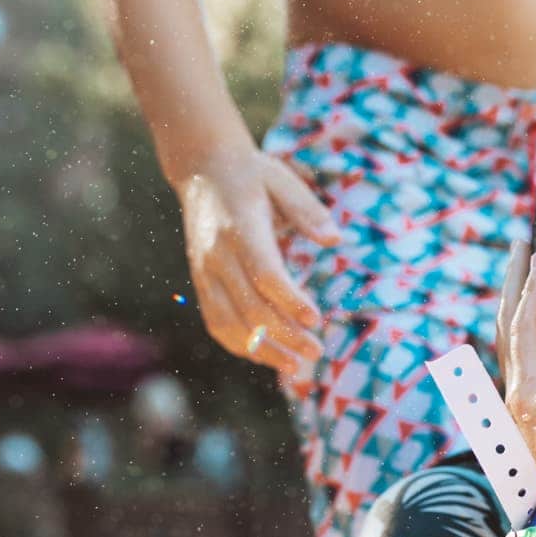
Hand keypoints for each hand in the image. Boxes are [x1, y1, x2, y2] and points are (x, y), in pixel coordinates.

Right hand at [175, 147, 338, 370]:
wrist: (201, 169)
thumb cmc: (252, 175)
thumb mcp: (282, 179)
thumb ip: (308, 210)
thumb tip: (335, 240)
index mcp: (240, 227)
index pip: (265, 273)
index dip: (290, 301)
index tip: (316, 321)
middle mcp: (217, 254)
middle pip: (250, 306)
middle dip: (284, 335)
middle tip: (317, 351)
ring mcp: (205, 271)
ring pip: (229, 322)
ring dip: (263, 349)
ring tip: (295, 367)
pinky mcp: (200, 281)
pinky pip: (216, 322)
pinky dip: (239, 345)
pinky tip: (266, 357)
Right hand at [496, 240, 535, 489]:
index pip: (528, 353)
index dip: (530, 316)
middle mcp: (521, 402)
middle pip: (513, 332)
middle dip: (519, 290)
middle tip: (524, 252)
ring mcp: (522, 396)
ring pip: (513, 324)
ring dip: (520, 283)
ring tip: (526, 249)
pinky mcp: (532, 393)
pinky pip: (525, 332)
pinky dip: (529, 297)